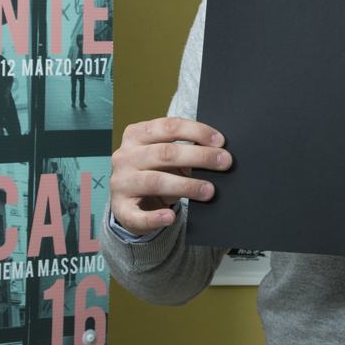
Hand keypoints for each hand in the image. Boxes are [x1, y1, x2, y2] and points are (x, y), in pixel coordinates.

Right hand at [109, 117, 231, 236]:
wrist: (129, 200)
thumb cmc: (154, 171)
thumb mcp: (165, 156)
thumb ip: (185, 149)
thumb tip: (218, 152)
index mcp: (136, 135)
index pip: (169, 127)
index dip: (197, 132)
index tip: (220, 141)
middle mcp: (125, 156)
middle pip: (165, 153)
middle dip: (199, 156)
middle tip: (224, 163)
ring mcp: (120, 182)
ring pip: (156, 181)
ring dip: (187, 186)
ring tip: (209, 191)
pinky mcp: (120, 209)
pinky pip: (137, 215)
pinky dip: (155, 217)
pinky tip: (171, 216)